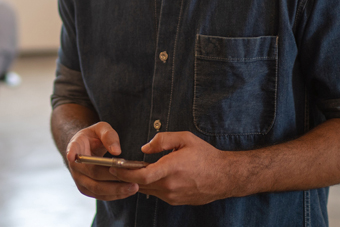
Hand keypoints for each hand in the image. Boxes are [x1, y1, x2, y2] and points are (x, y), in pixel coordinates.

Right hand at [64, 122, 139, 200]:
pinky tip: (128, 191)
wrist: (86, 149)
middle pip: (93, 174)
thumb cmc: (94, 137)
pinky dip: (115, 195)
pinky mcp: (86, 189)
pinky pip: (101, 196)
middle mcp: (75, 166)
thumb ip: (109, 136)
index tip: (72, 156)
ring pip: (97, 189)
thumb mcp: (101, 129)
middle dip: (113, 178)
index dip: (72, 153)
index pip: (72, 150)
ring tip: (134, 187)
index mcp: (75, 147)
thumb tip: (117, 151)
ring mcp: (79, 180)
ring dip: (116, 190)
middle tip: (132, 179)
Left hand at [110, 131, 233, 205]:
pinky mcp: (176, 201)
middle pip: (140, 184)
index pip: (142, 175)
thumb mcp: (185, 138)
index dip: (124, 172)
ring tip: (132, 170)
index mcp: (171, 168)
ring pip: (147, 190)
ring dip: (138, 181)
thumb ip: (162, 140)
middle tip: (117, 167)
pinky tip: (150, 176)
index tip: (114, 166)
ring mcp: (173, 196)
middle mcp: (171, 186)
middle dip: (126, 176)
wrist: (225, 177)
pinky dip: (150, 185)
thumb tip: (144, 148)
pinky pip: (157, 193)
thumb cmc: (206, 155)